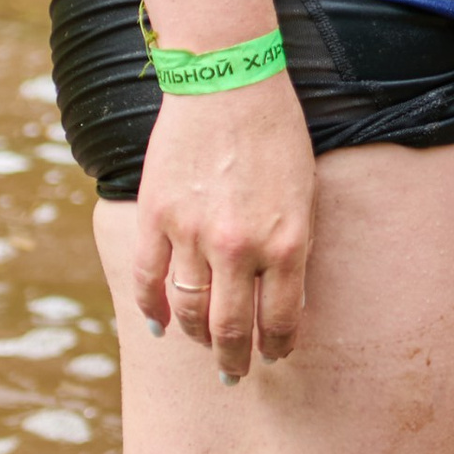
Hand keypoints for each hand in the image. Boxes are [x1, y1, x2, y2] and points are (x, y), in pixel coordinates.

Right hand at [131, 71, 314, 382]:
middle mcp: (240, 247)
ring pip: (188, 312)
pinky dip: (151, 310)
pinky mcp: (156, 217)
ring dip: (196, 338)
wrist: (229, 80)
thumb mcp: (304, 194)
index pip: (282, 320)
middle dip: (235, 359)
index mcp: (287, 242)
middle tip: (235, 373)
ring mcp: (193, 234)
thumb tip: (280, 299)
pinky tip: (159, 324)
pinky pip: (148, 281)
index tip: (274, 356)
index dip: (278, 347)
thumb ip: (292, 248)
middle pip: (232, 328)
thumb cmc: (277, 133)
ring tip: (203, 345)